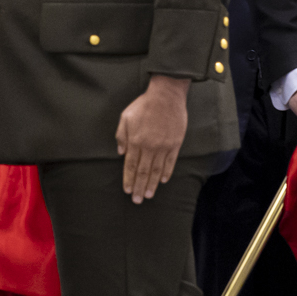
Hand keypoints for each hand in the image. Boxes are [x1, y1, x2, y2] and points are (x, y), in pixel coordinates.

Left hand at [116, 75, 190, 201]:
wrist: (166, 95)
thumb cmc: (144, 105)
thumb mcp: (126, 117)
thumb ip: (121, 135)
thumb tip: (121, 153)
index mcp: (135, 140)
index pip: (131, 165)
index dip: (129, 179)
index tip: (127, 190)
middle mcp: (149, 146)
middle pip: (143, 172)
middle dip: (139, 187)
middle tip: (137, 200)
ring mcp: (163, 146)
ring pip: (156, 170)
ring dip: (152, 184)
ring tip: (149, 195)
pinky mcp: (175, 144)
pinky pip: (170, 162)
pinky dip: (166, 173)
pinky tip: (162, 181)